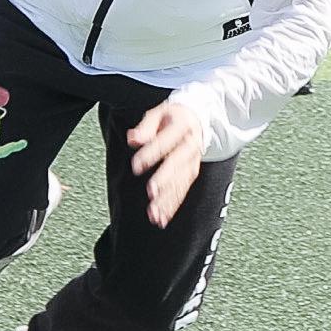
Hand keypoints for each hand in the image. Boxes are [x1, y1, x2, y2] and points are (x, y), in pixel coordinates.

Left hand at [123, 93, 207, 225]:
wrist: (197, 118)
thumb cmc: (173, 117)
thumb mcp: (158, 113)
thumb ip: (145, 127)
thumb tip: (133, 139)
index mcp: (182, 126)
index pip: (165, 141)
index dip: (151, 154)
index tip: (136, 166)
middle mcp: (191, 145)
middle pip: (177, 164)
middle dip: (165, 179)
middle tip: (152, 192)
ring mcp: (193, 160)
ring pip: (181, 181)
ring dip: (169, 198)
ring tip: (154, 213)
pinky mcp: (192, 172)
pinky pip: (183, 190)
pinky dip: (173, 205)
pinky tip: (162, 217)